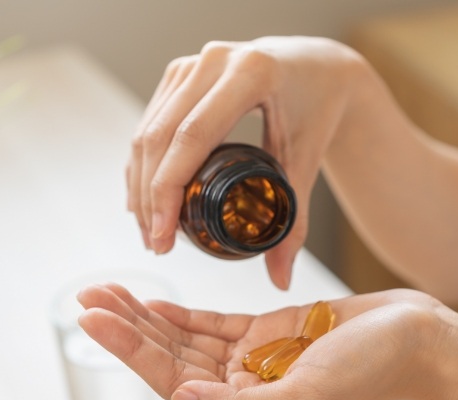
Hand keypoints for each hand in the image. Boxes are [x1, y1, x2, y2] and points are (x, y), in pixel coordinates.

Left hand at [77, 285, 441, 399]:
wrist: (412, 339)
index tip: (94, 319)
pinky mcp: (267, 331)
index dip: (130, 349)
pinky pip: (214, 324)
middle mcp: (243, 385)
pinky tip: (156, 303)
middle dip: (127, 327)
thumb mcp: (309, 398)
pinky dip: (183, 314)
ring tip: (110, 292)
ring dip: (147, 315)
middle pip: (171, 355)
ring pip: (186, 336)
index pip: (173, 378)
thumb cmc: (370, 372)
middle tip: (89, 298)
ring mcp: (253, 356)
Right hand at [127, 36, 359, 288]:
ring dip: (140, 184)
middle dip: (150, 197)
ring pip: (147, 130)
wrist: (316, 69)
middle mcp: (213, 61)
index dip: (167, 193)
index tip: (162, 237)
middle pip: (159, 137)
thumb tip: (281, 280)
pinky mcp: (180, 73)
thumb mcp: (307, 164)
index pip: (192, 138)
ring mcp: (191, 64)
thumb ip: (296, 224)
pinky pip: (150, 121)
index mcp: (250, 75)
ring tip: (150, 230)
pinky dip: (143, 164)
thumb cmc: (317, 111)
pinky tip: (144, 197)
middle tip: (156, 243)